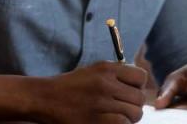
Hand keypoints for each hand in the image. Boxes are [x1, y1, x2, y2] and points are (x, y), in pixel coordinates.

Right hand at [25, 61, 147, 123]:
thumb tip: (138, 86)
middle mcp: (106, 83)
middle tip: (122, 109)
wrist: (45, 98)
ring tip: (116, 117)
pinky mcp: (96, 119)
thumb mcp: (93, 71)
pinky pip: (123, 123)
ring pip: (135, 113)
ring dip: (129, 118)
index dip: (138, 87)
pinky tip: (110, 122)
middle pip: (139, 98)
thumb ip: (116, 75)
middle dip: (134, 105)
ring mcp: (101, 102)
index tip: (129, 92)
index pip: (141, 77)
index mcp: (107, 68)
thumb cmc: (70, 86)